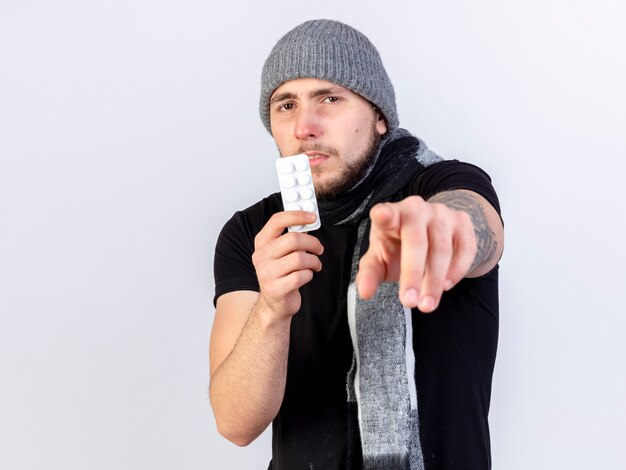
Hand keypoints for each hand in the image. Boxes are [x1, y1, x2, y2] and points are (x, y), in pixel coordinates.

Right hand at [252, 211, 323, 319]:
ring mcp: (267, 273)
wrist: (274, 303)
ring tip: (315, 265)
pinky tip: (307, 276)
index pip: (277, 220)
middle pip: (293, 239)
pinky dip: (309, 274)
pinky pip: (301, 276)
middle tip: (319, 248)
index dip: (297, 215)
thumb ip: (292, 236)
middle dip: (312, 243)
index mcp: (262, 242)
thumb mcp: (281, 252)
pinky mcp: (276, 288)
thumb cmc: (281, 274)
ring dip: (314, 261)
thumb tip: (308, 221)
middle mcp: (261, 256)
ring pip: (300, 258)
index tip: (312, 217)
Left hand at [355, 196, 476, 312]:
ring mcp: (441, 213)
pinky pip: (466, 248)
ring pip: (442, 248)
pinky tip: (445, 286)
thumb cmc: (397, 247)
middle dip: (413, 275)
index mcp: (390, 215)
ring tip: (426, 305)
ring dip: (434, 281)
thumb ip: (369, 274)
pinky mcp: (462, 221)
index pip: (385, 213)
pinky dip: (457, 271)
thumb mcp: (380, 259)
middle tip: (409, 302)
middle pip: (417, 241)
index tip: (381, 216)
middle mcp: (416, 209)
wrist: (431, 232)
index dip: (384, 215)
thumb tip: (364, 292)